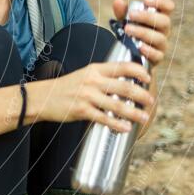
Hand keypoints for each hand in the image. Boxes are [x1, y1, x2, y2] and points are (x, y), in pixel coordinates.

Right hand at [34, 61, 153, 131]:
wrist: (43, 97)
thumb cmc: (66, 87)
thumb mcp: (85, 75)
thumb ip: (103, 77)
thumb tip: (126, 83)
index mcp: (95, 69)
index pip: (123, 66)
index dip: (140, 72)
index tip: (148, 78)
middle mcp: (93, 81)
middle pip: (125, 87)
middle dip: (142, 95)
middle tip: (151, 101)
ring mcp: (87, 96)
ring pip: (117, 105)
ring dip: (134, 112)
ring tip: (144, 117)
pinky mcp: (82, 110)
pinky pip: (104, 118)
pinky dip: (117, 124)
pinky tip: (125, 127)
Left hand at [112, 0, 174, 67]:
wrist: (129, 56)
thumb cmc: (131, 34)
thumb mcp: (126, 22)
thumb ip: (123, 13)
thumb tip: (118, 2)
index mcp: (159, 18)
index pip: (168, 7)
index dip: (161, 2)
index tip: (146, 0)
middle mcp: (164, 31)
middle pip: (164, 21)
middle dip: (147, 17)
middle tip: (131, 14)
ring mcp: (162, 45)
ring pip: (159, 38)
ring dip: (143, 32)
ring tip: (127, 29)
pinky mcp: (157, 58)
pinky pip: (157, 55)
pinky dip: (148, 50)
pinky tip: (139, 47)